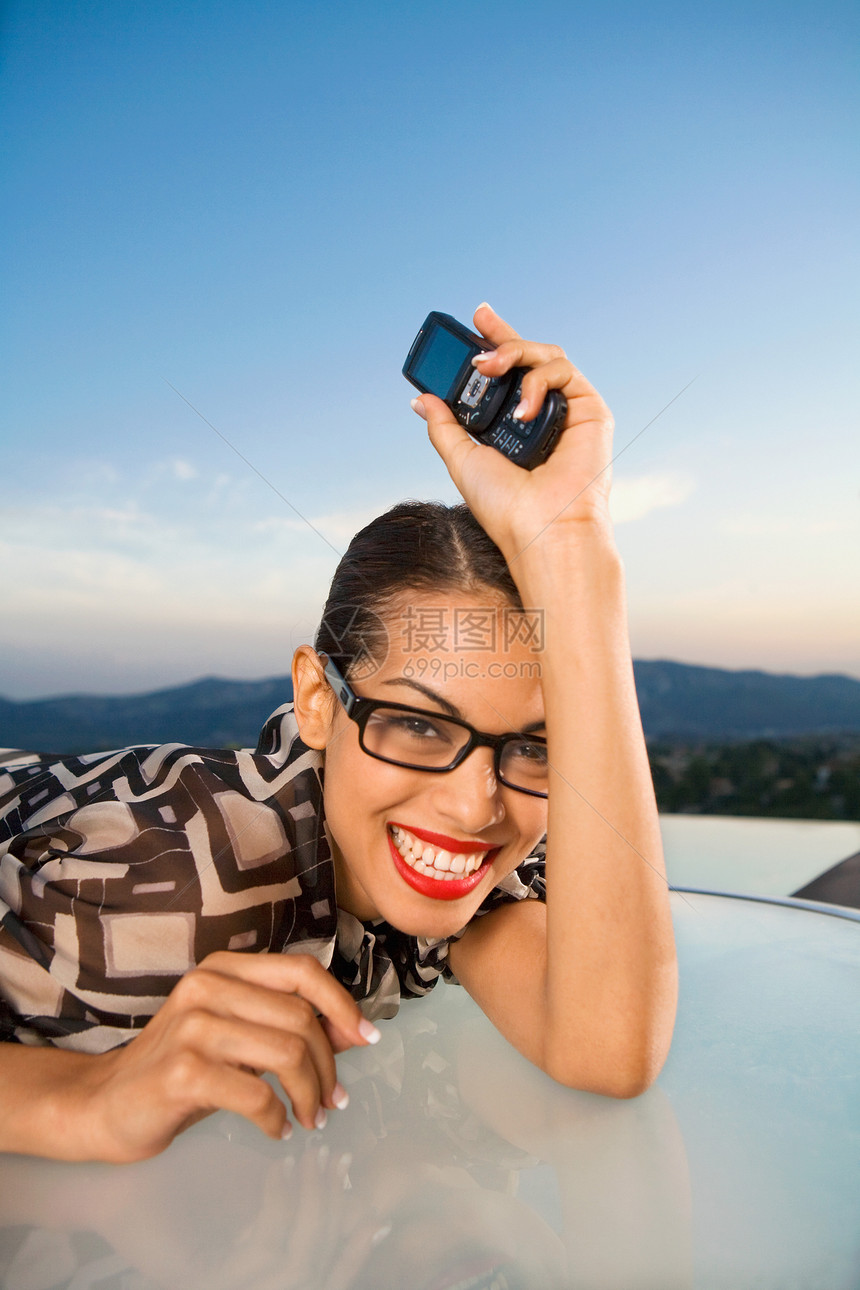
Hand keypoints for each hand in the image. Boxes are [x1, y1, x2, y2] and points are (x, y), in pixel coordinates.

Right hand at [73, 951, 378, 1162]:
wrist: (105, 1104)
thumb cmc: (180, 1070)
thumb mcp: (235, 1035)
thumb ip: (285, 1025)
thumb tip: (352, 1032)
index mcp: (224, 968)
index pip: (302, 972)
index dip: (342, 1004)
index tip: (366, 1037)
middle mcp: (207, 987)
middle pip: (301, 1018)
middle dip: (329, 1066)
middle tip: (333, 1101)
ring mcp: (193, 1026)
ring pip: (287, 1053)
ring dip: (310, 1095)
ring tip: (310, 1118)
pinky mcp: (183, 1071)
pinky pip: (257, 1094)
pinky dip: (277, 1118)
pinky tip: (276, 1130)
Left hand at [411, 303, 614, 561]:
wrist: (542, 527)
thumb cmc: (507, 507)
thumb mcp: (463, 459)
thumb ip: (445, 427)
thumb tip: (421, 399)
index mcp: (514, 427)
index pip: (505, 375)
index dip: (494, 342)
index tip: (474, 320)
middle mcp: (543, 415)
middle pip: (528, 358)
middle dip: (503, 335)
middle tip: (479, 325)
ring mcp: (567, 411)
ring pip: (546, 357)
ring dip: (514, 352)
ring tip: (490, 367)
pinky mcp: (590, 410)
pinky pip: (564, 371)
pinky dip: (538, 381)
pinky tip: (524, 408)